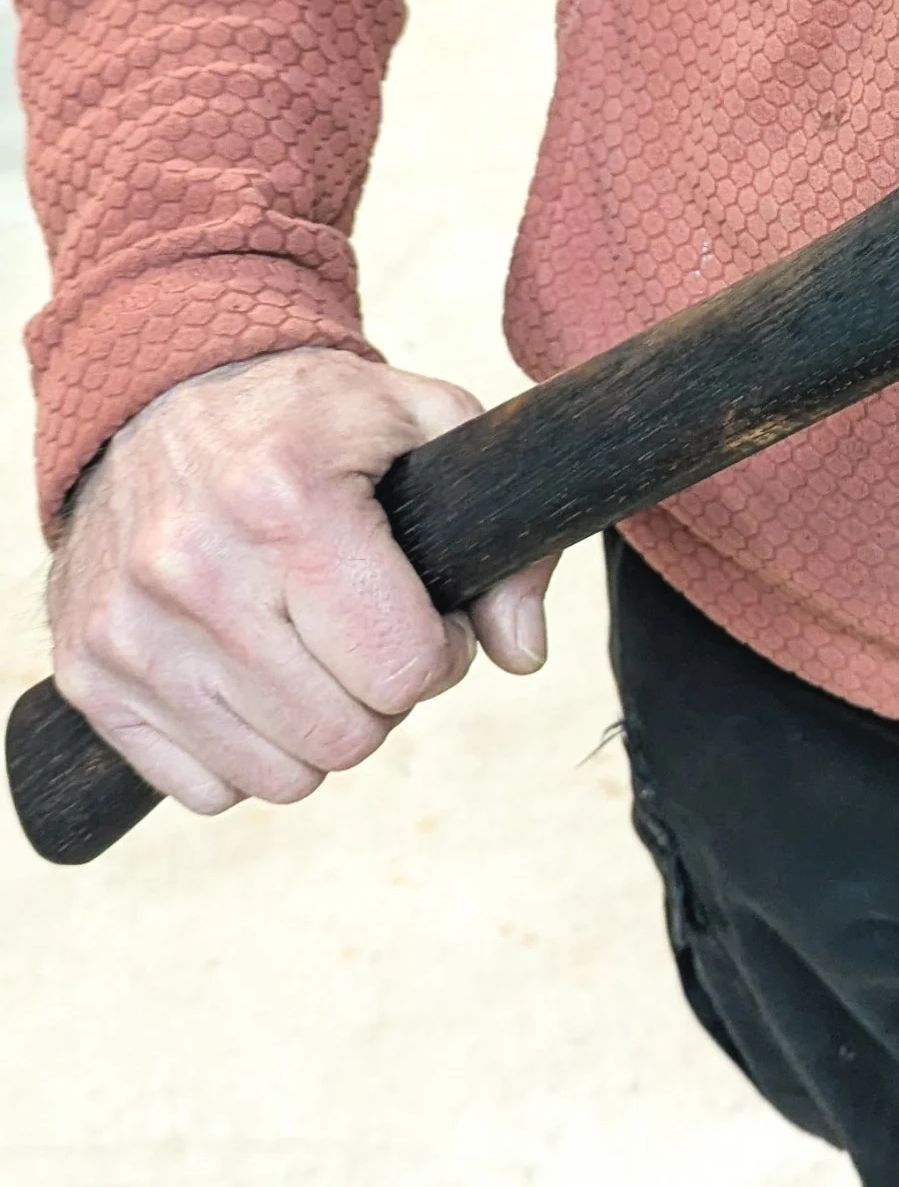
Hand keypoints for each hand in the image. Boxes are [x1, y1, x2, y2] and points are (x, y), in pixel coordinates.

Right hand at [47, 347, 556, 814]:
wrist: (156, 397)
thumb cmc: (308, 420)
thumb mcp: (427, 426)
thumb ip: (506, 540)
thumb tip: (522, 653)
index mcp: (286, 499)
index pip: (403, 667)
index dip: (440, 652)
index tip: (427, 615)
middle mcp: (193, 567)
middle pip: (347, 735)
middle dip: (382, 695)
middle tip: (367, 634)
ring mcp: (130, 627)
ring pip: (281, 777)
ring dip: (317, 729)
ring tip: (310, 650)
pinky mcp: (89, 673)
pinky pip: (206, 789)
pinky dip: (243, 751)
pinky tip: (250, 676)